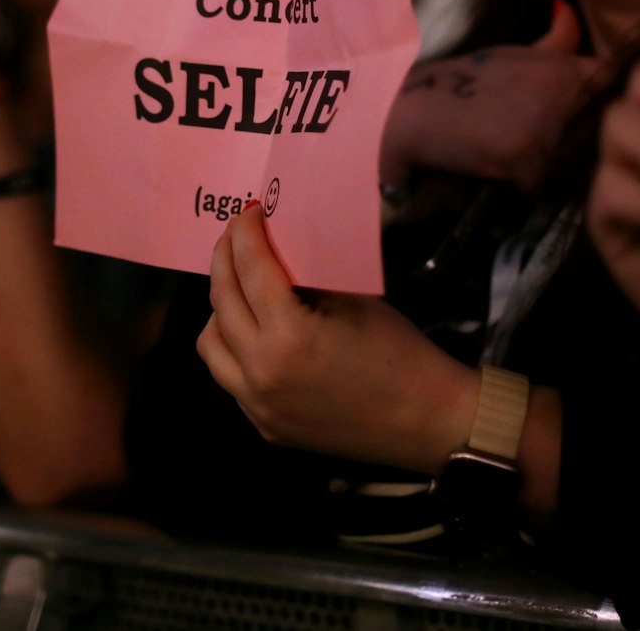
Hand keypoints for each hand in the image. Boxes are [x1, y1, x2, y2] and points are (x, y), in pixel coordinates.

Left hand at [196, 205, 475, 473]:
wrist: (428, 421)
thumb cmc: (401, 353)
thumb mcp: (352, 301)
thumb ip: (305, 280)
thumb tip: (275, 254)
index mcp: (288, 337)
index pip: (251, 269)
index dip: (245, 234)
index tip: (248, 213)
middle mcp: (261, 374)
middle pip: (221, 301)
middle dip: (225, 260)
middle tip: (236, 237)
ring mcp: (258, 406)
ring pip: (211, 345)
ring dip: (220, 309)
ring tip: (242, 289)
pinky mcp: (266, 426)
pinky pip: (231, 378)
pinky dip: (235, 347)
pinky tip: (257, 332)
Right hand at [380, 1, 598, 191]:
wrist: (403, 113)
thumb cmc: (457, 88)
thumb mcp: (509, 56)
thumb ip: (553, 44)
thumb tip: (568, 7)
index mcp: (566, 67)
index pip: (616, 100)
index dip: (606, 121)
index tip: (582, 132)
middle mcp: (563, 87)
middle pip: (599, 146)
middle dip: (577, 159)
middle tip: (536, 158)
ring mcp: (545, 119)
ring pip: (570, 173)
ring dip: (547, 180)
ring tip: (511, 166)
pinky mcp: (523, 153)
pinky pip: (537, 189)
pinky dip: (515, 191)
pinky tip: (490, 174)